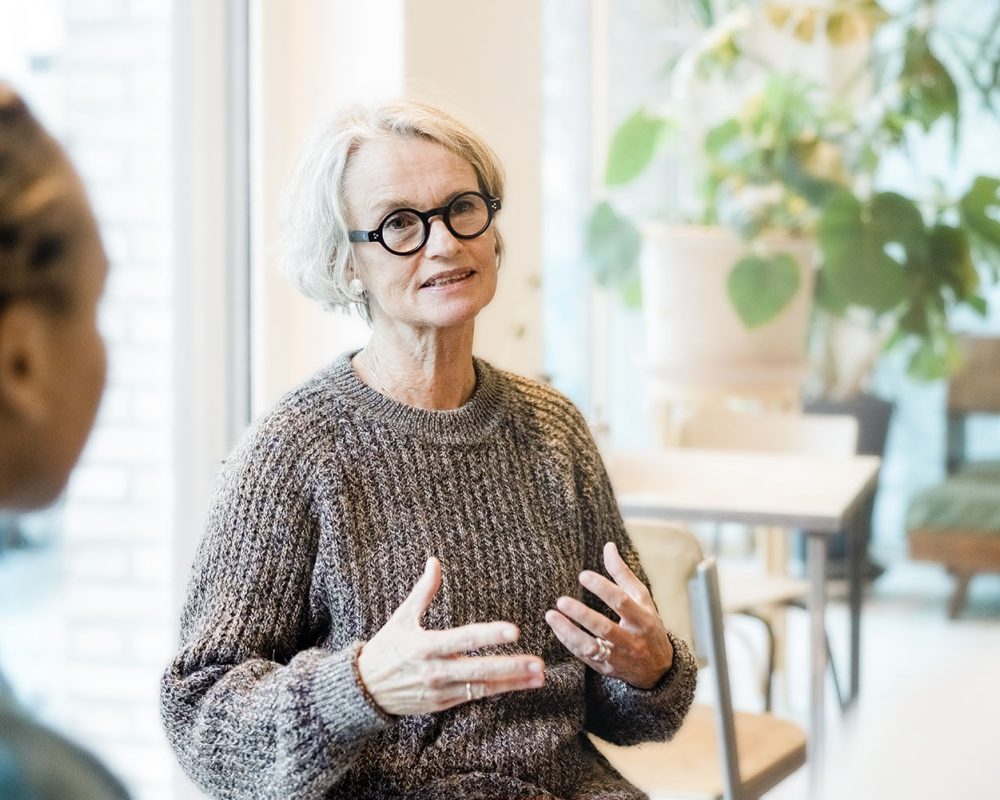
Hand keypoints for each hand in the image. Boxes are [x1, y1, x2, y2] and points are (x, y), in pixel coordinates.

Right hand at [357, 557, 544, 715]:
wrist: (363, 690)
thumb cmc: (385, 648)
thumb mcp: (401, 618)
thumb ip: (422, 591)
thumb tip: (435, 561)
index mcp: (424, 645)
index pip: (464, 639)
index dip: (490, 635)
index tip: (514, 631)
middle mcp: (434, 671)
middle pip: (479, 670)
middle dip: (511, 666)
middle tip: (538, 663)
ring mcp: (439, 691)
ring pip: (481, 688)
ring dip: (512, 683)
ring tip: (539, 677)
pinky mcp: (441, 705)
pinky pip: (474, 698)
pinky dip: (497, 691)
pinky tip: (519, 685)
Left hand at [545, 542, 673, 688]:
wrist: (658, 669)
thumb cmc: (648, 625)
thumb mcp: (642, 599)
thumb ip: (623, 574)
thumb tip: (608, 546)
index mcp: (643, 619)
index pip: (622, 602)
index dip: (602, 588)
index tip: (582, 575)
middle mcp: (632, 640)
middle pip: (605, 628)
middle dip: (582, 614)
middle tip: (561, 600)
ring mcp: (618, 657)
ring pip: (591, 647)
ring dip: (569, 632)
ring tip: (551, 615)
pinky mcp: (606, 669)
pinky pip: (584, 656)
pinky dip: (568, 642)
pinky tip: (557, 627)